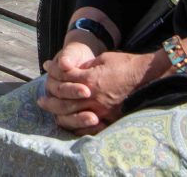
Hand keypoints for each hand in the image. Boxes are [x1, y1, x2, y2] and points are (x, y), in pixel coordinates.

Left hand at [38, 45, 159, 132]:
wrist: (145, 76)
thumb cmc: (124, 64)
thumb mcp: (101, 59)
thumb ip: (83, 68)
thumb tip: (68, 70)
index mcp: (90, 80)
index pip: (65, 81)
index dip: (54, 77)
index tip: (46, 74)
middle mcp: (94, 97)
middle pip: (65, 103)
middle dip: (51, 102)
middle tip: (41, 101)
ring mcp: (102, 109)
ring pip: (74, 116)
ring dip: (60, 114)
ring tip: (51, 112)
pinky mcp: (110, 117)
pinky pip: (89, 126)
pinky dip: (77, 124)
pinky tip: (69, 122)